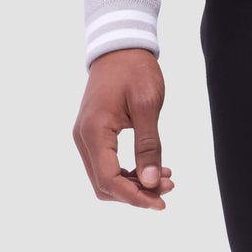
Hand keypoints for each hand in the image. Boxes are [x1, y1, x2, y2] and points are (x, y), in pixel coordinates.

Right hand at [73, 49, 174, 209]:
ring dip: (133, 185)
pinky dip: (128, 173)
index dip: (134, 197)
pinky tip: (152, 168)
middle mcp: (83, 137)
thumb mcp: (148, 105)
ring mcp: (85, 136)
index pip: (108, 179)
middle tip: (167, 188)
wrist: (120, 47)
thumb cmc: (135, 70)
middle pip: (104, 185)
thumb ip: (149, 145)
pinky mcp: (93, 134)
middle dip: (135, 193)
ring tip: (165, 178)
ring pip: (104, 178)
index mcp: (94, 130)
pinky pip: (106, 164)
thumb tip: (151, 182)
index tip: (160, 203)